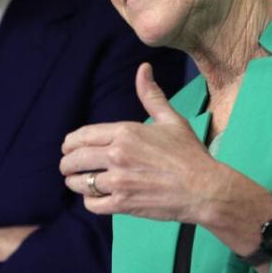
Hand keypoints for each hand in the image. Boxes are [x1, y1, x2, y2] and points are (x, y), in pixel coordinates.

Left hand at [60, 63, 271, 260]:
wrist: (204, 189)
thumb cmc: (189, 154)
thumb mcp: (171, 120)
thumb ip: (151, 95)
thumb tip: (144, 68)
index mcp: (125, 132)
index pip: (81, 136)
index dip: (70, 144)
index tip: (68, 148)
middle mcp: (117, 155)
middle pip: (74, 159)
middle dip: (67, 164)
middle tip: (68, 167)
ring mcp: (119, 181)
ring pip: (79, 182)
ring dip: (76, 182)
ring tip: (79, 183)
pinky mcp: (123, 204)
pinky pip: (92, 203)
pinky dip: (90, 201)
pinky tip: (96, 197)